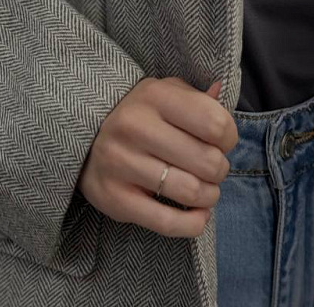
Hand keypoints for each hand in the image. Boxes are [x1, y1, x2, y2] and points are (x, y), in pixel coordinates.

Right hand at [77, 76, 238, 238]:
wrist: (84, 137)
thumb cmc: (138, 114)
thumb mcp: (163, 93)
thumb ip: (195, 97)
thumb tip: (220, 90)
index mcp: (153, 95)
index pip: (215, 123)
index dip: (228, 137)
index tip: (220, 142)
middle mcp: (135, 126)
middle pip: (208, 161)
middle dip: (219, 170)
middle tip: (211, 168)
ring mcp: (121, 162)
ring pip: (191, 192)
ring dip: (209, 196)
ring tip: (203, 190)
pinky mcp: (114, 197)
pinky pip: (167, 222)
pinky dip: (193, 224)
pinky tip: (197, 215)